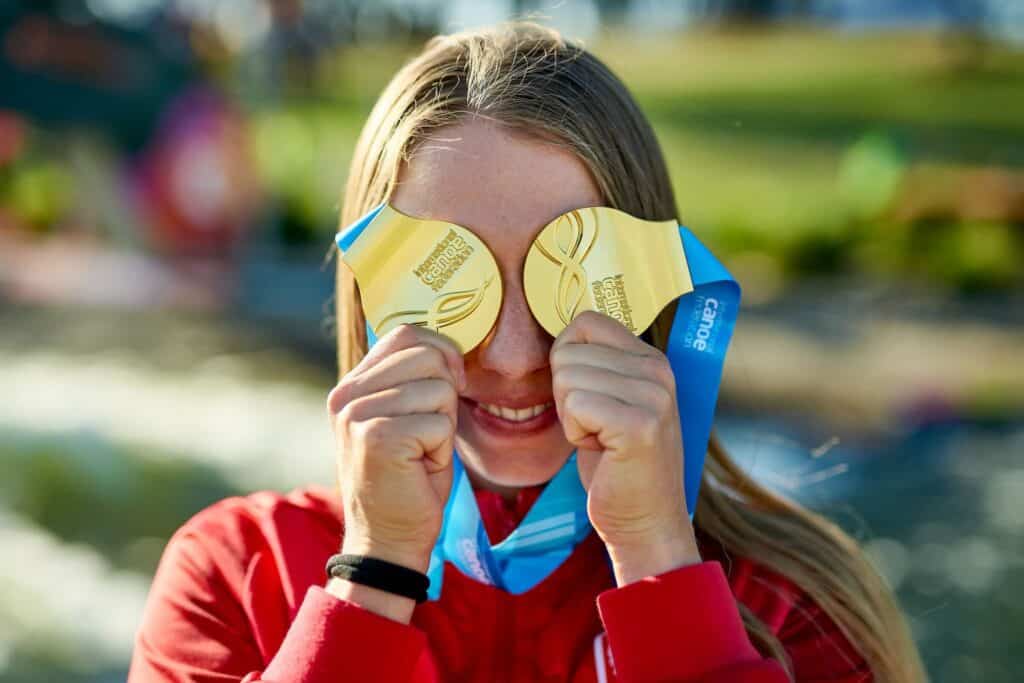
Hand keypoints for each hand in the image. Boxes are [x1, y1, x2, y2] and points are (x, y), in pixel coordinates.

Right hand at [327, 324, 465, 574]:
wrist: (388, 539)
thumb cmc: (407, 478)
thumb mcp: (404, 417)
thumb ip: (414, 379)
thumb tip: (449, 345)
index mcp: (351, 386)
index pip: (405, 334)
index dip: (442, 351)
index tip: (451, 382)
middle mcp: (348, 396)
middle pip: (427, 355)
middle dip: (446, 392)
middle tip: (431, 432)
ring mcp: (359, 415)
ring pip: (439, 389)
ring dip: (444, 425)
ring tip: (421, 453)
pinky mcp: (379, 437)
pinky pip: (440, 423)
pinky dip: (443, 449)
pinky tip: (420, 468)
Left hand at [550, 311, 699, 583]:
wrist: (646, 521)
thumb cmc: (617, 465)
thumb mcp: (612, 402)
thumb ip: (596, 366)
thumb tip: (560, 339)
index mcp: (652, 359)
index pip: (586, 323)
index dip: (566, 356)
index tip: (583, 394)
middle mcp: (658, 371)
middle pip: (568, 352)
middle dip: (565, 395)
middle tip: (596, 427)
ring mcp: (652, 396)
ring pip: (567, 379)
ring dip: (570, 417)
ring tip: (601, 439)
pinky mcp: (639, 425)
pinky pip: (574, 405)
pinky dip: (574, 433)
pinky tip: (601, 451)